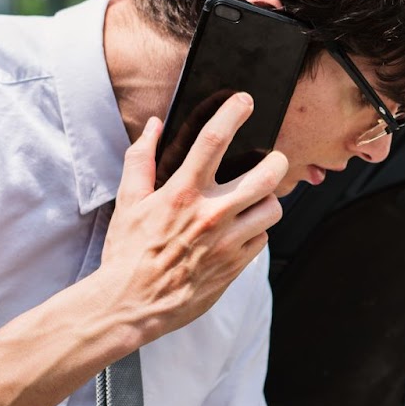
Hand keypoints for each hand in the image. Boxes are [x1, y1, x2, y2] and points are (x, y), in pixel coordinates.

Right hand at [94, 91, 286, 343]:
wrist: (132, 303)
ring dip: (268, 200)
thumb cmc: (127, 252)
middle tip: (272, 159)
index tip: (244, 101)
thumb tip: (153, 126)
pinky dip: (256, 232)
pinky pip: (263, 240)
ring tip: (255, 200)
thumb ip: (141, 159)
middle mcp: (211, 215)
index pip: (214, 140)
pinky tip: (240, 231)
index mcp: (182, 193)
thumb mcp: (128, 201)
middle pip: (266, 175)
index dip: (233, 113)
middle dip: (277, 161)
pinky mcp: (235, 266)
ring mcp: (227, 242)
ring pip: (272, 209)